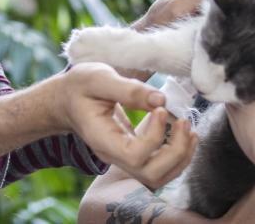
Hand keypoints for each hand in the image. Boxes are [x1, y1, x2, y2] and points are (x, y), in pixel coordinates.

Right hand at [53, 63, 196, 187]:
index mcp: (102, 139)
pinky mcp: (134, 154)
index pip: (134, 155)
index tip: (160, 109)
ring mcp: (124, 159)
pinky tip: (184, 134)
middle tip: (183, 121)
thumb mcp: (98, 78)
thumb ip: (129, 89)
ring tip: (189, 130)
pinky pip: (160, 167)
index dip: (155, 136)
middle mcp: (113, 156)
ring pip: (158, 176)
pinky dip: (178, 155)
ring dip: (181, 156)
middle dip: (175, 151)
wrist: (66, 100)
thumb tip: (161, 100)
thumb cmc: (79, 87)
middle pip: (150, 174)